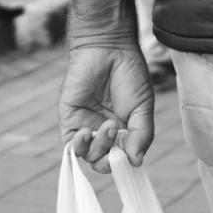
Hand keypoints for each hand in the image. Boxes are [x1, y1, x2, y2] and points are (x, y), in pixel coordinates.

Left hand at [58, 44, 155, 166]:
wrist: (109, 48)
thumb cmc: (129, 75)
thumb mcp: (143, 108)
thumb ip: (141, 136)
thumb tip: (136, 162)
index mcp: (123, 133)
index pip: (120, 160)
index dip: (123, 164)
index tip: (130, 156)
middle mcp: (103, 133)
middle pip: (102, 162)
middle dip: (110, 158)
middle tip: (117, 133)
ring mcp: (86, 126)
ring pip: (87, 156)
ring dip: (97, 148)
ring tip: (107, 126)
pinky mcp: (69, 118)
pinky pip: (69, 144)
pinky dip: (77, 146)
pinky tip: (86, 132)